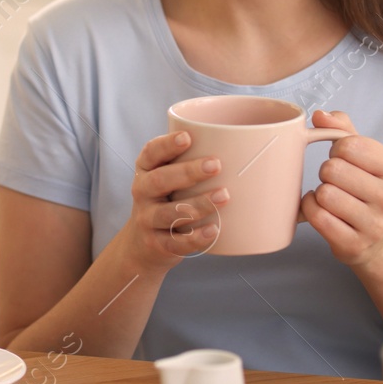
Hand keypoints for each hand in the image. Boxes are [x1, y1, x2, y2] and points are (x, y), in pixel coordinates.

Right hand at [122, 130, 226, 271]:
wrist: (142, 245)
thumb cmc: (167, 202)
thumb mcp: (168, 180)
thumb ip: (189, 164)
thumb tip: (240, 146)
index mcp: (145, 170)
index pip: (151, 153)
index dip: (167, 145)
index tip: (188, 137)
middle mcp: (142, 193)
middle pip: (160, 180)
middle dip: (188, 172)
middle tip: (216, 165)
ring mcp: (147, 220)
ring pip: (169, 213)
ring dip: (198, 204)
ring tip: (223, 196)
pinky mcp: (156, 244)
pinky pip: (175, 242)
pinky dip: (195, 237)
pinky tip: (214, 230)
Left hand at [298, 110, 382, 266]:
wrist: (380, 239)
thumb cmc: (367, 188)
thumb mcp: (365, 156)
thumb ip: (343, 129)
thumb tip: (320, 115)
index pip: (348, 145)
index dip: (337, 150)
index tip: (345, 160)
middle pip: (332, 169)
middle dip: (326, 172)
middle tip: (336, 182)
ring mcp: (374, 225)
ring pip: (324, 194)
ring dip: (319, 193)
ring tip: (331, 197)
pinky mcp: (354, 245)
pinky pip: (316, 217)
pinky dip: (310, 210)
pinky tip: (322, 210)